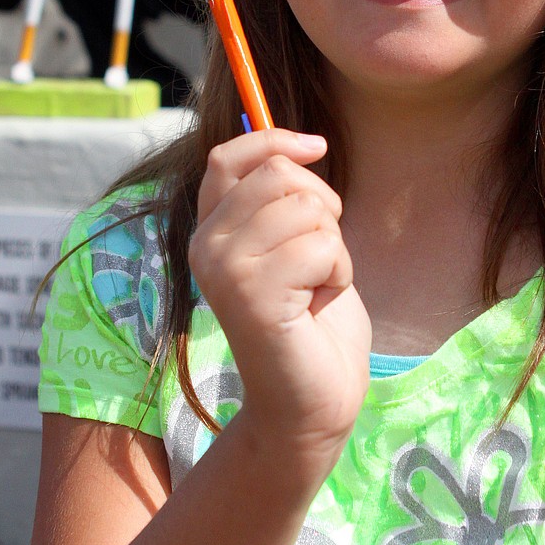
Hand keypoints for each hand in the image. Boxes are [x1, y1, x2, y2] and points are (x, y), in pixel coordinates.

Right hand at [190, 130, 371, 477]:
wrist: (311, 404)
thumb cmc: (313, 326)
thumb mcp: (298, 248)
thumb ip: (285, 203)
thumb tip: (300, 143)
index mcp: (211, 232)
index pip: (229, 157)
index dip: (274, 139)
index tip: (318, 146)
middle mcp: (206, 246)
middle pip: (279, 174)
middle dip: (323, 207)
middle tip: (321, 259)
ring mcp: (224, 270)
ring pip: (308, 208)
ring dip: (335, 248)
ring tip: (317, 289)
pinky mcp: (251, 294)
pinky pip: (322, 247)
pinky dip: (338, 274)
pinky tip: (318, 308)